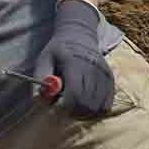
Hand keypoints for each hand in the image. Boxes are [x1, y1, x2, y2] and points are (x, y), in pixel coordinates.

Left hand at [32, 0, 113, 117]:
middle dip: (73, 112)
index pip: (74, 93)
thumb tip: (38, 99)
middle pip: (87, 103)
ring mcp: (104, 74)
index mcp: (74, 62)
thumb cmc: (58, 50)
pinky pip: (107, 104)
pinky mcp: (111, 80)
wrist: (79, 35)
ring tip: (73, 106)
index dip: (64, 107)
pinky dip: (96, 110)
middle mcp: (93, 68)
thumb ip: (40, 79)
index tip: (55, 109)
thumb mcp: (44, 59)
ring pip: (98, 106)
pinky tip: (85, 105)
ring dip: (84, 113)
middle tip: (62, 109)